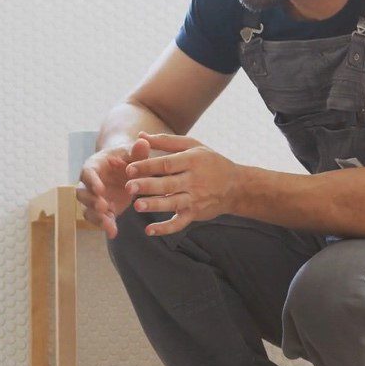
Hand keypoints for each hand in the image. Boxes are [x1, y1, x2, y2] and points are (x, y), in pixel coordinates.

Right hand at [77, 136, 151, 238]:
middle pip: (82, 193)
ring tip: (109, 224)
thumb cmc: (127, 157)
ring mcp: (94, 198)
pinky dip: (105, 226)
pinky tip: (113, 233)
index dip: (92, 181)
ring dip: (96, 217)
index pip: (87, 173)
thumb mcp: (133, 153)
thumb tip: (143, 142)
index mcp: (93, 166)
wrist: (126, 168)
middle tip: (103, 207)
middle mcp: (89, 183)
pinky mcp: (102, 210)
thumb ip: (137, 150)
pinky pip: (98, 219)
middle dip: (91, 201)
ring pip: (87, 209)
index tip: (100, 190)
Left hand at [124, 132, 243, 236]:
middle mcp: (194, 180)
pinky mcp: (194, 214)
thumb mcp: (193, 146)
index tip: (129, 168)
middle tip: (128, 187)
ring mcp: (195, 199)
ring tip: (137, 206)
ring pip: (172, 203)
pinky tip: (149, 230)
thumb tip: (140, 135)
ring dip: (154, 206)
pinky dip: (165, 228)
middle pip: (167, 184)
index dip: (147, 166)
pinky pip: (179, 223)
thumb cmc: (210, 162)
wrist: (236, 186)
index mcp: (192, 161)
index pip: (166, 164)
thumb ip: (166, 141)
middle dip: (147, 186)